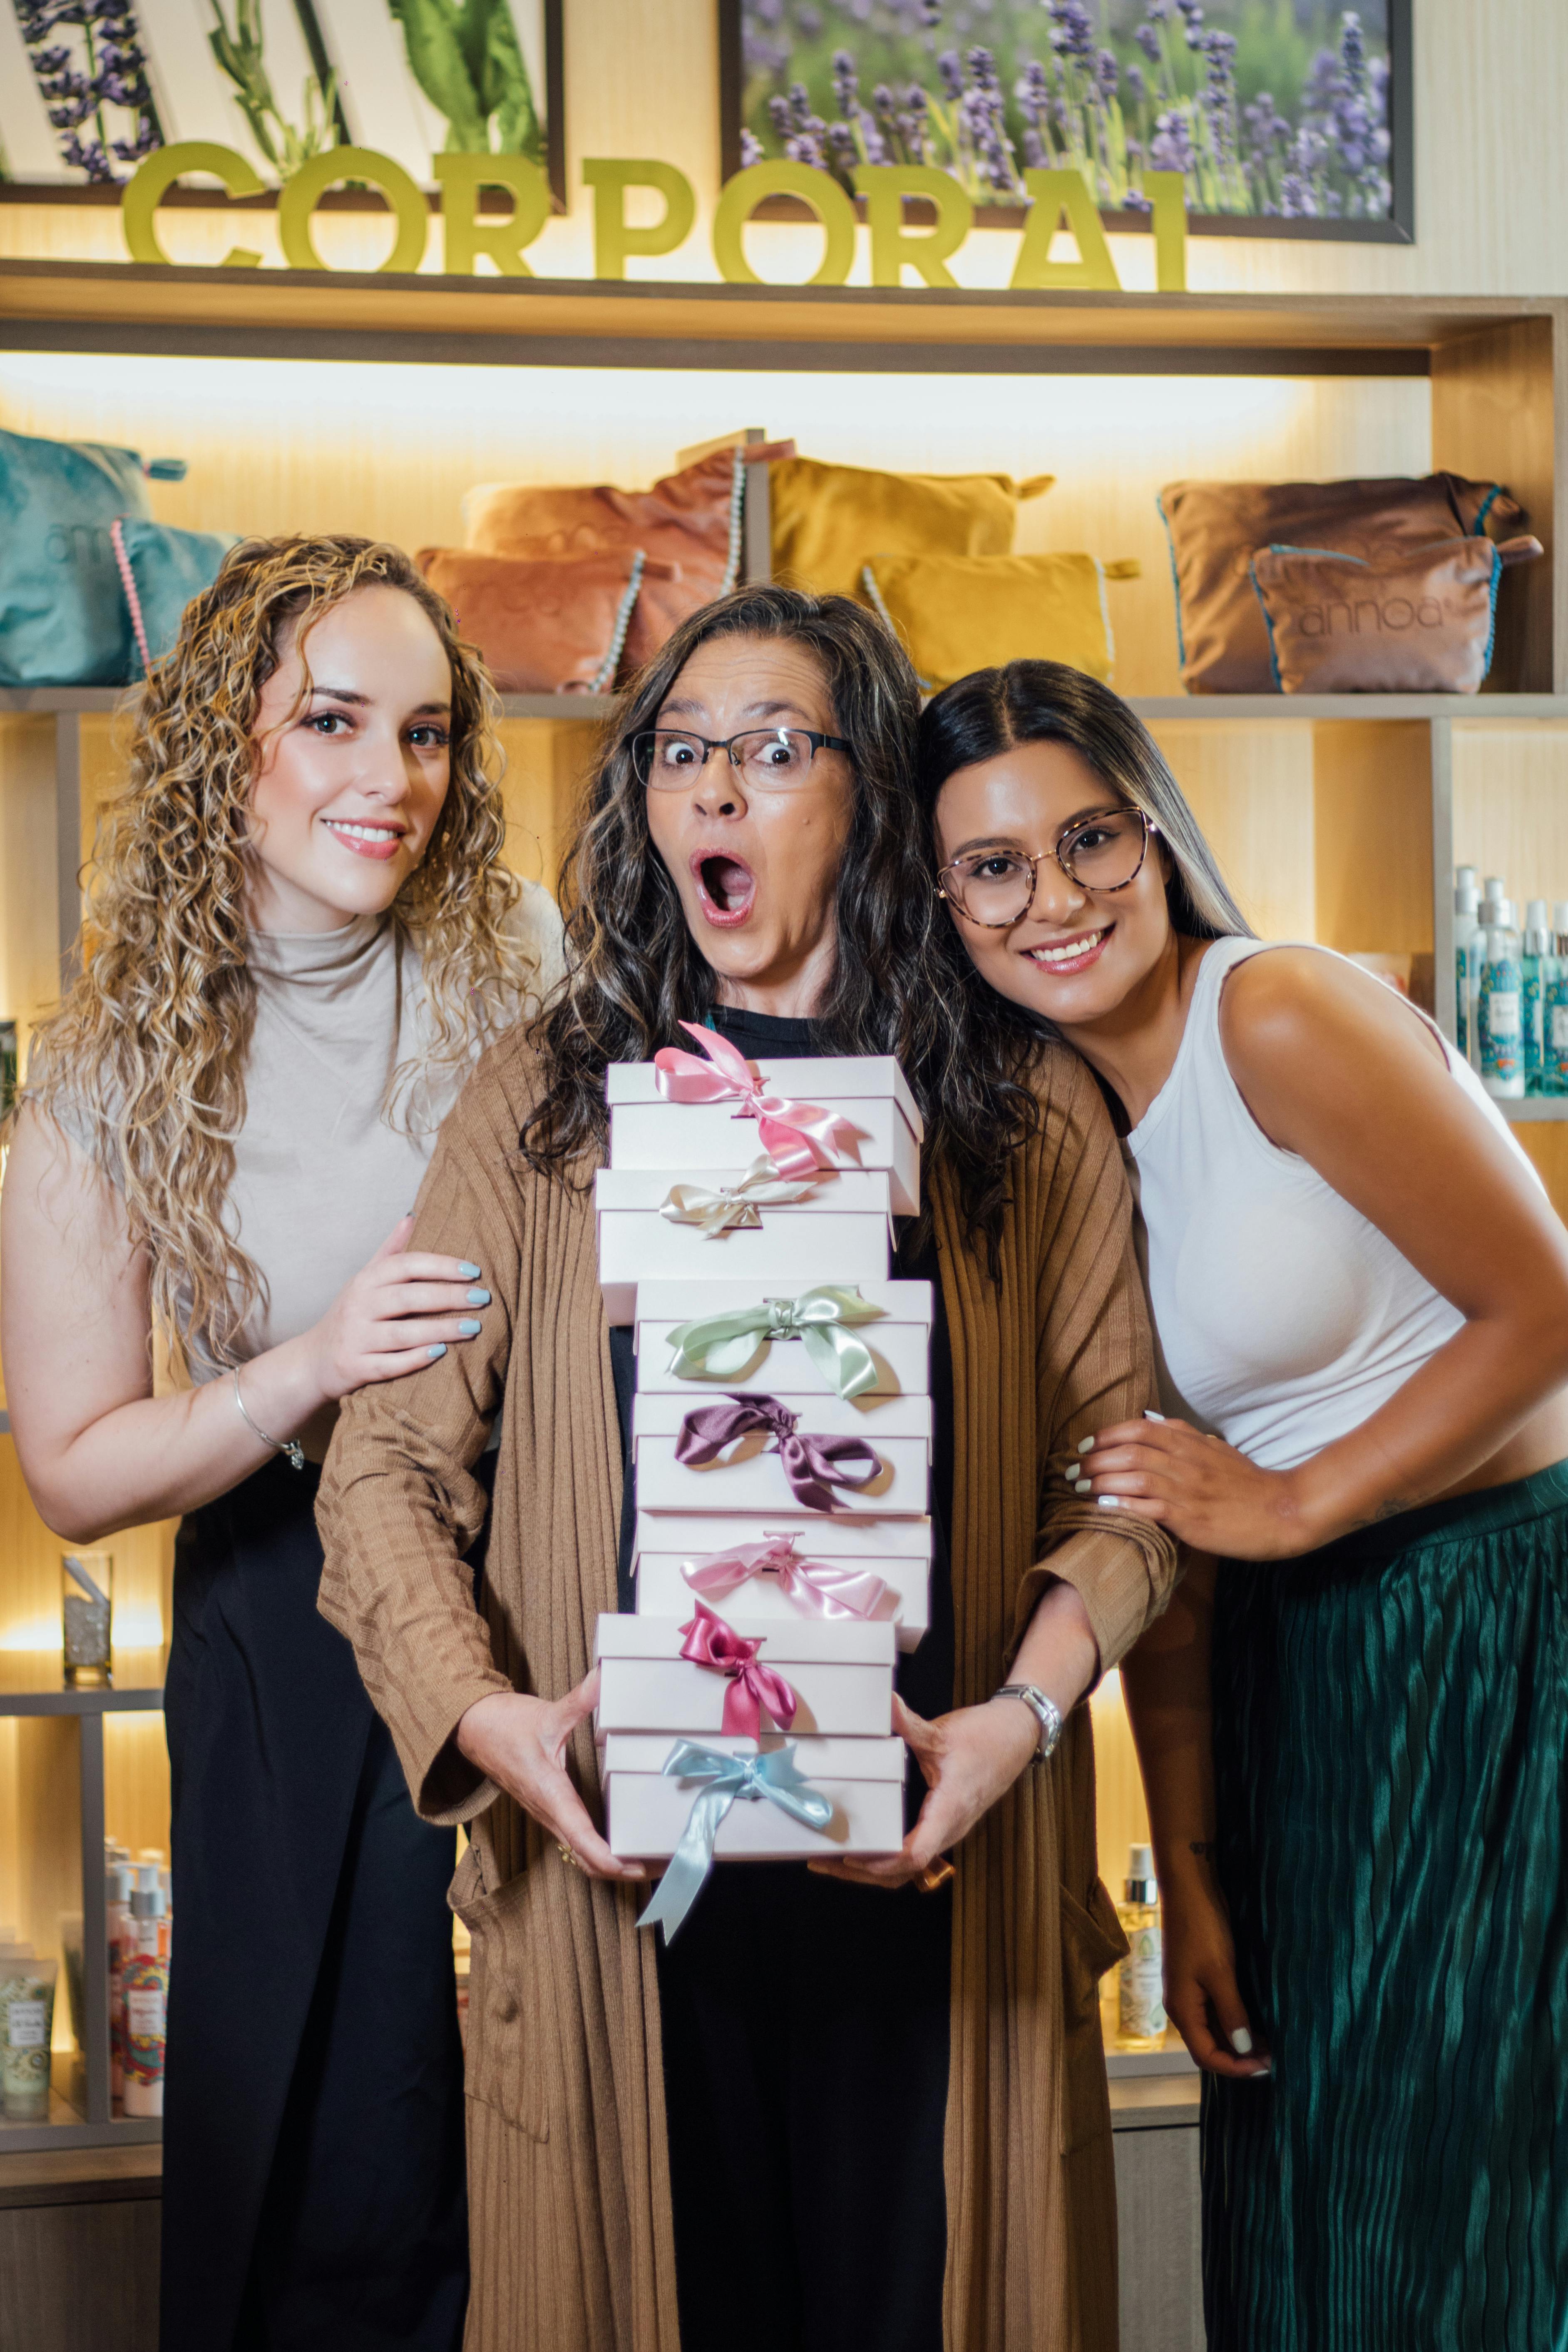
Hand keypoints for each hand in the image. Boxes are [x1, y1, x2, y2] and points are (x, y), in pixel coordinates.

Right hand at [303, 1216, 494, 1402]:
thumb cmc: (351, 1315)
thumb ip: (390, 1251)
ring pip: (403, 1333)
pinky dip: (415, 1359)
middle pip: (408, 1297)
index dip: (440, 1266)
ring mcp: (355, 1339)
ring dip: (441, 1329)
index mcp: (365, 1281)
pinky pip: (389, 1365)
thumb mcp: (365, 1280)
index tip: (474, 1271)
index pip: (406, 1265)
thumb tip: (412, 1215)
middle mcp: (358, 1306)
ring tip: (474, 1327)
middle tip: (483, 1298)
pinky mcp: (356, 1368)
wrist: (313, 1360)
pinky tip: (441, 1353)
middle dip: (448, 1297)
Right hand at [455, 1671, 644, 1882]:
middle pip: (588, 1860)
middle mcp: (551, 1814)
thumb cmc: (505, 1726)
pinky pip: (578, 1842)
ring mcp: (550, 1816)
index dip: (613, 1862)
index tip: (641, 1866)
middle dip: (625, 1869)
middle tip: (664, 1862)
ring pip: (583, 1855)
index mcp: (551, 1796)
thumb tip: (605, 1677)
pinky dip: (603, 1850)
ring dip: (616, 1863)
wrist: (472, 1731)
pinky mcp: (551, 1810)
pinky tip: (626, 1838)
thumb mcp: (546, 1713)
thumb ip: (580, 1700)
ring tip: (653, 1855)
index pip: (584, 1843)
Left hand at [808, 1691, 1037, 1889]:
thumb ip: (909, 1723)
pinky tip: (864, 1846)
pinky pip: (915, 1853)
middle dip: (862, 1872)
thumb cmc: (985, 1737)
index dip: (881, 1862)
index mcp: (949, 1809)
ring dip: (873, 1869)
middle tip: (822, 1862)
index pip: (916, 1854)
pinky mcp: (945, 1825)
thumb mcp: (942, 1732)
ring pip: (909, 1868)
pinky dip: (887, 1858)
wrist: (1016, 1738)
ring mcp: (948, 1830)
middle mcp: (949, 1828)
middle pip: (904, 1870)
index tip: (849, 1857)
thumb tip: (885, 1703)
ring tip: (833, 1861)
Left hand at [1068, 1415, 1319, 1560]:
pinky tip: (1104, 1506)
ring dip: (1102, 1481)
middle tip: (1073, 1469)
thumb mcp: (1216, 1450)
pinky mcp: (1190, 1518)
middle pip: (1129, 1452)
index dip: (1107, 1435)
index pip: (1139, 1430)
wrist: (1281, 1511)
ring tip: (1081, 1488)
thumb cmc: (1247, 1483)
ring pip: (1134, 1477)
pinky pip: (1149, 1508)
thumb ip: (1184, 1436)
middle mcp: (1186, 1462)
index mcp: (1191, 1443)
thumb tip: (1150, 1422)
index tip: (1085, 1444)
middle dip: (1095, 1459)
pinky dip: (1123, 1505)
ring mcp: (1187, 1490)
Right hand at [1160, 1862, 1270, 2080]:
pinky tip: (1259, 2021)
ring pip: (1215, 2030)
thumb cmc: (1202, 1929)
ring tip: (1273, 2043)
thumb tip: (1243, 2049)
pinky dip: (1237, 2021)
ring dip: (1241, 2040)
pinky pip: (1217, 2011)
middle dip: (1241, 2056)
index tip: (1267, 2066)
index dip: (1235, 2067)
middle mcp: (1184, 2005)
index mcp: (1182, 2008)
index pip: (1206, 2056)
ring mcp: (1191, 1992)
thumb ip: (1231, 2013)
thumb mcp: (1220, 1973)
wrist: (1190, 1888)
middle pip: (1210, 2046)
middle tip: (1276, 2057)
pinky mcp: (1200, 1979)